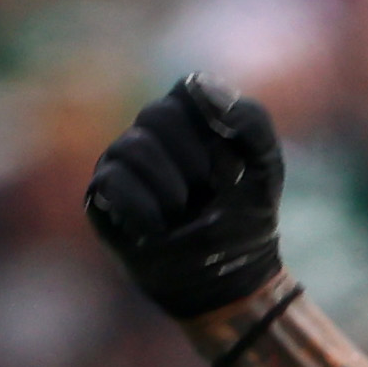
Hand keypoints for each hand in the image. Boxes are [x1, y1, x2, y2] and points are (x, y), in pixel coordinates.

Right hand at [85, 76, 284, 317]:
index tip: (234, 157)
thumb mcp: (265, 169)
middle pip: (157, 114)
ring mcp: (122, 160)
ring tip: (185, 213)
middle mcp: (151, 132)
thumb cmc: (245, 216)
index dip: (213, 120)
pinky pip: (113, 183)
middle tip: (211, 193)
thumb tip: (205, 89)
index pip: (191, 89)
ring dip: (173, 190)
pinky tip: (161, 229)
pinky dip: (146, 211)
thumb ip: (251, 122)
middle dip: (196, 161)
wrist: (227, 277)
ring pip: (133, 147)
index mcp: (190, 118)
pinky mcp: (102, 194)